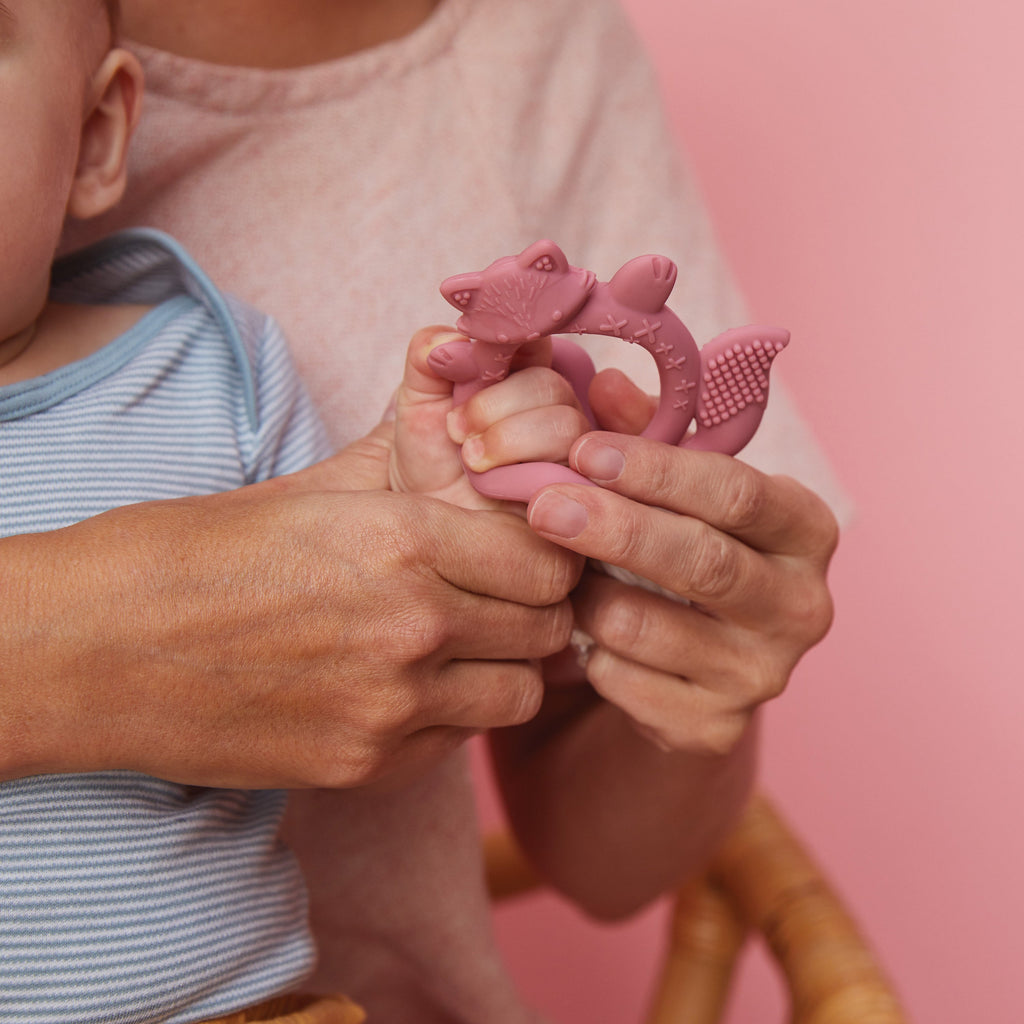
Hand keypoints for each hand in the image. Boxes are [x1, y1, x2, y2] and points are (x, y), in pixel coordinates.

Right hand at [1, 456, 579, 788]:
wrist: (92, 649)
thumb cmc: (192, 553)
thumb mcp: (307, 492)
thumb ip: (405, 478)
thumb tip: (474, 460)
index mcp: (402, 538)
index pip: (549, 559)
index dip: (549, 555)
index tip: (529, 555)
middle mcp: (413, 625)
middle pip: (547, 628)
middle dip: (538, 612)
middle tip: (507, 601)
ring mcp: (391, 705)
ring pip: (519, 694)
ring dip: (506, 669)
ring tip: (465, 650)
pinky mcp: (363, 765)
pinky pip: (458, 741)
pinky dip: (454, 715)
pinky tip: (411, 690)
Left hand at [388, 326, 590, 509]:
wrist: (431, 514)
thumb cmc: (431, 455)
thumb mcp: (418, 399)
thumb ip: (428, 358)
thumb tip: (453, 342)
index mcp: (525, 371)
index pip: (536, 340)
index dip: (502, 351)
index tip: (462, 370)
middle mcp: (557, 405)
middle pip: (551, 385)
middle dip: (494, 407)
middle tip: (456, 432)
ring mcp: (573, 448)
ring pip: (565, 426)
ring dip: (509, 441)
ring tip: (472, 463)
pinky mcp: (578, 492)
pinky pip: (577, 475)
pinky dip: (530, 475)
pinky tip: (500, 485)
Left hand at [525, 373, 837, 755]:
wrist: (696, 665)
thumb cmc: (684, 549)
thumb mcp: (675, 490)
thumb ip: (645, 435)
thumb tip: (602, 387)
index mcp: (805, 530)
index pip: (737, 492)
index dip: (656, 470)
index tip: (583, 451)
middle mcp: (803, 606)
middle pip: (700, 561)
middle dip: (613, 528)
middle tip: (541, 504)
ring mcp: (763, 675)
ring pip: (647, 626)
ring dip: (584, 593)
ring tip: (551, 570)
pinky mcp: (713, 727)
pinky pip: (623, 681)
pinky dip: (586, 650)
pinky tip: (577, 630)